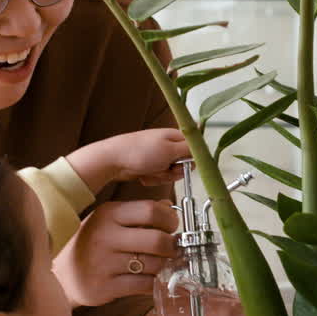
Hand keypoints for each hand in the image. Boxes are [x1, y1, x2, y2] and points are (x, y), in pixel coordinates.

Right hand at [52, 199, 178, 307]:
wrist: (63, 274)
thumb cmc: (90, 244)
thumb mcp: (109, 220)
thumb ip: (138, 213)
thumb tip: (169, 207)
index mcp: (108, 214)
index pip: (150, 210)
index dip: (170, 219)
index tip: (173, 226)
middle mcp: (105, 236)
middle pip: (156, 240)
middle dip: (172, 246)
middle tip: (172, 249)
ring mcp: (104, 263)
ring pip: (153, 265)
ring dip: (164, 266)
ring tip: (161, 264)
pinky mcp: (105, 286)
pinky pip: (143, 285)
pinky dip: (154, 283)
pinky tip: (151, 279)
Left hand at [66, 129, 189, 193]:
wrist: (113, 160)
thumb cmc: (138, 151)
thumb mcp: (170, 150)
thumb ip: (190, 151)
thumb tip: (203, 152)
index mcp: (174, 136)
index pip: (194, 150)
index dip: (190, 161)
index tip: (181, 165)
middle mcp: (167, 145)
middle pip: (183, 164)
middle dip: (173, 172)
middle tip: (163, 168)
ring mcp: (158, 156)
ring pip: (171, 173)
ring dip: (161, 176)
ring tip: (150, 171)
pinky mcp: (149, 166)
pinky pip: (159, 176)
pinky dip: (152, 179)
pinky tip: (143, 175)